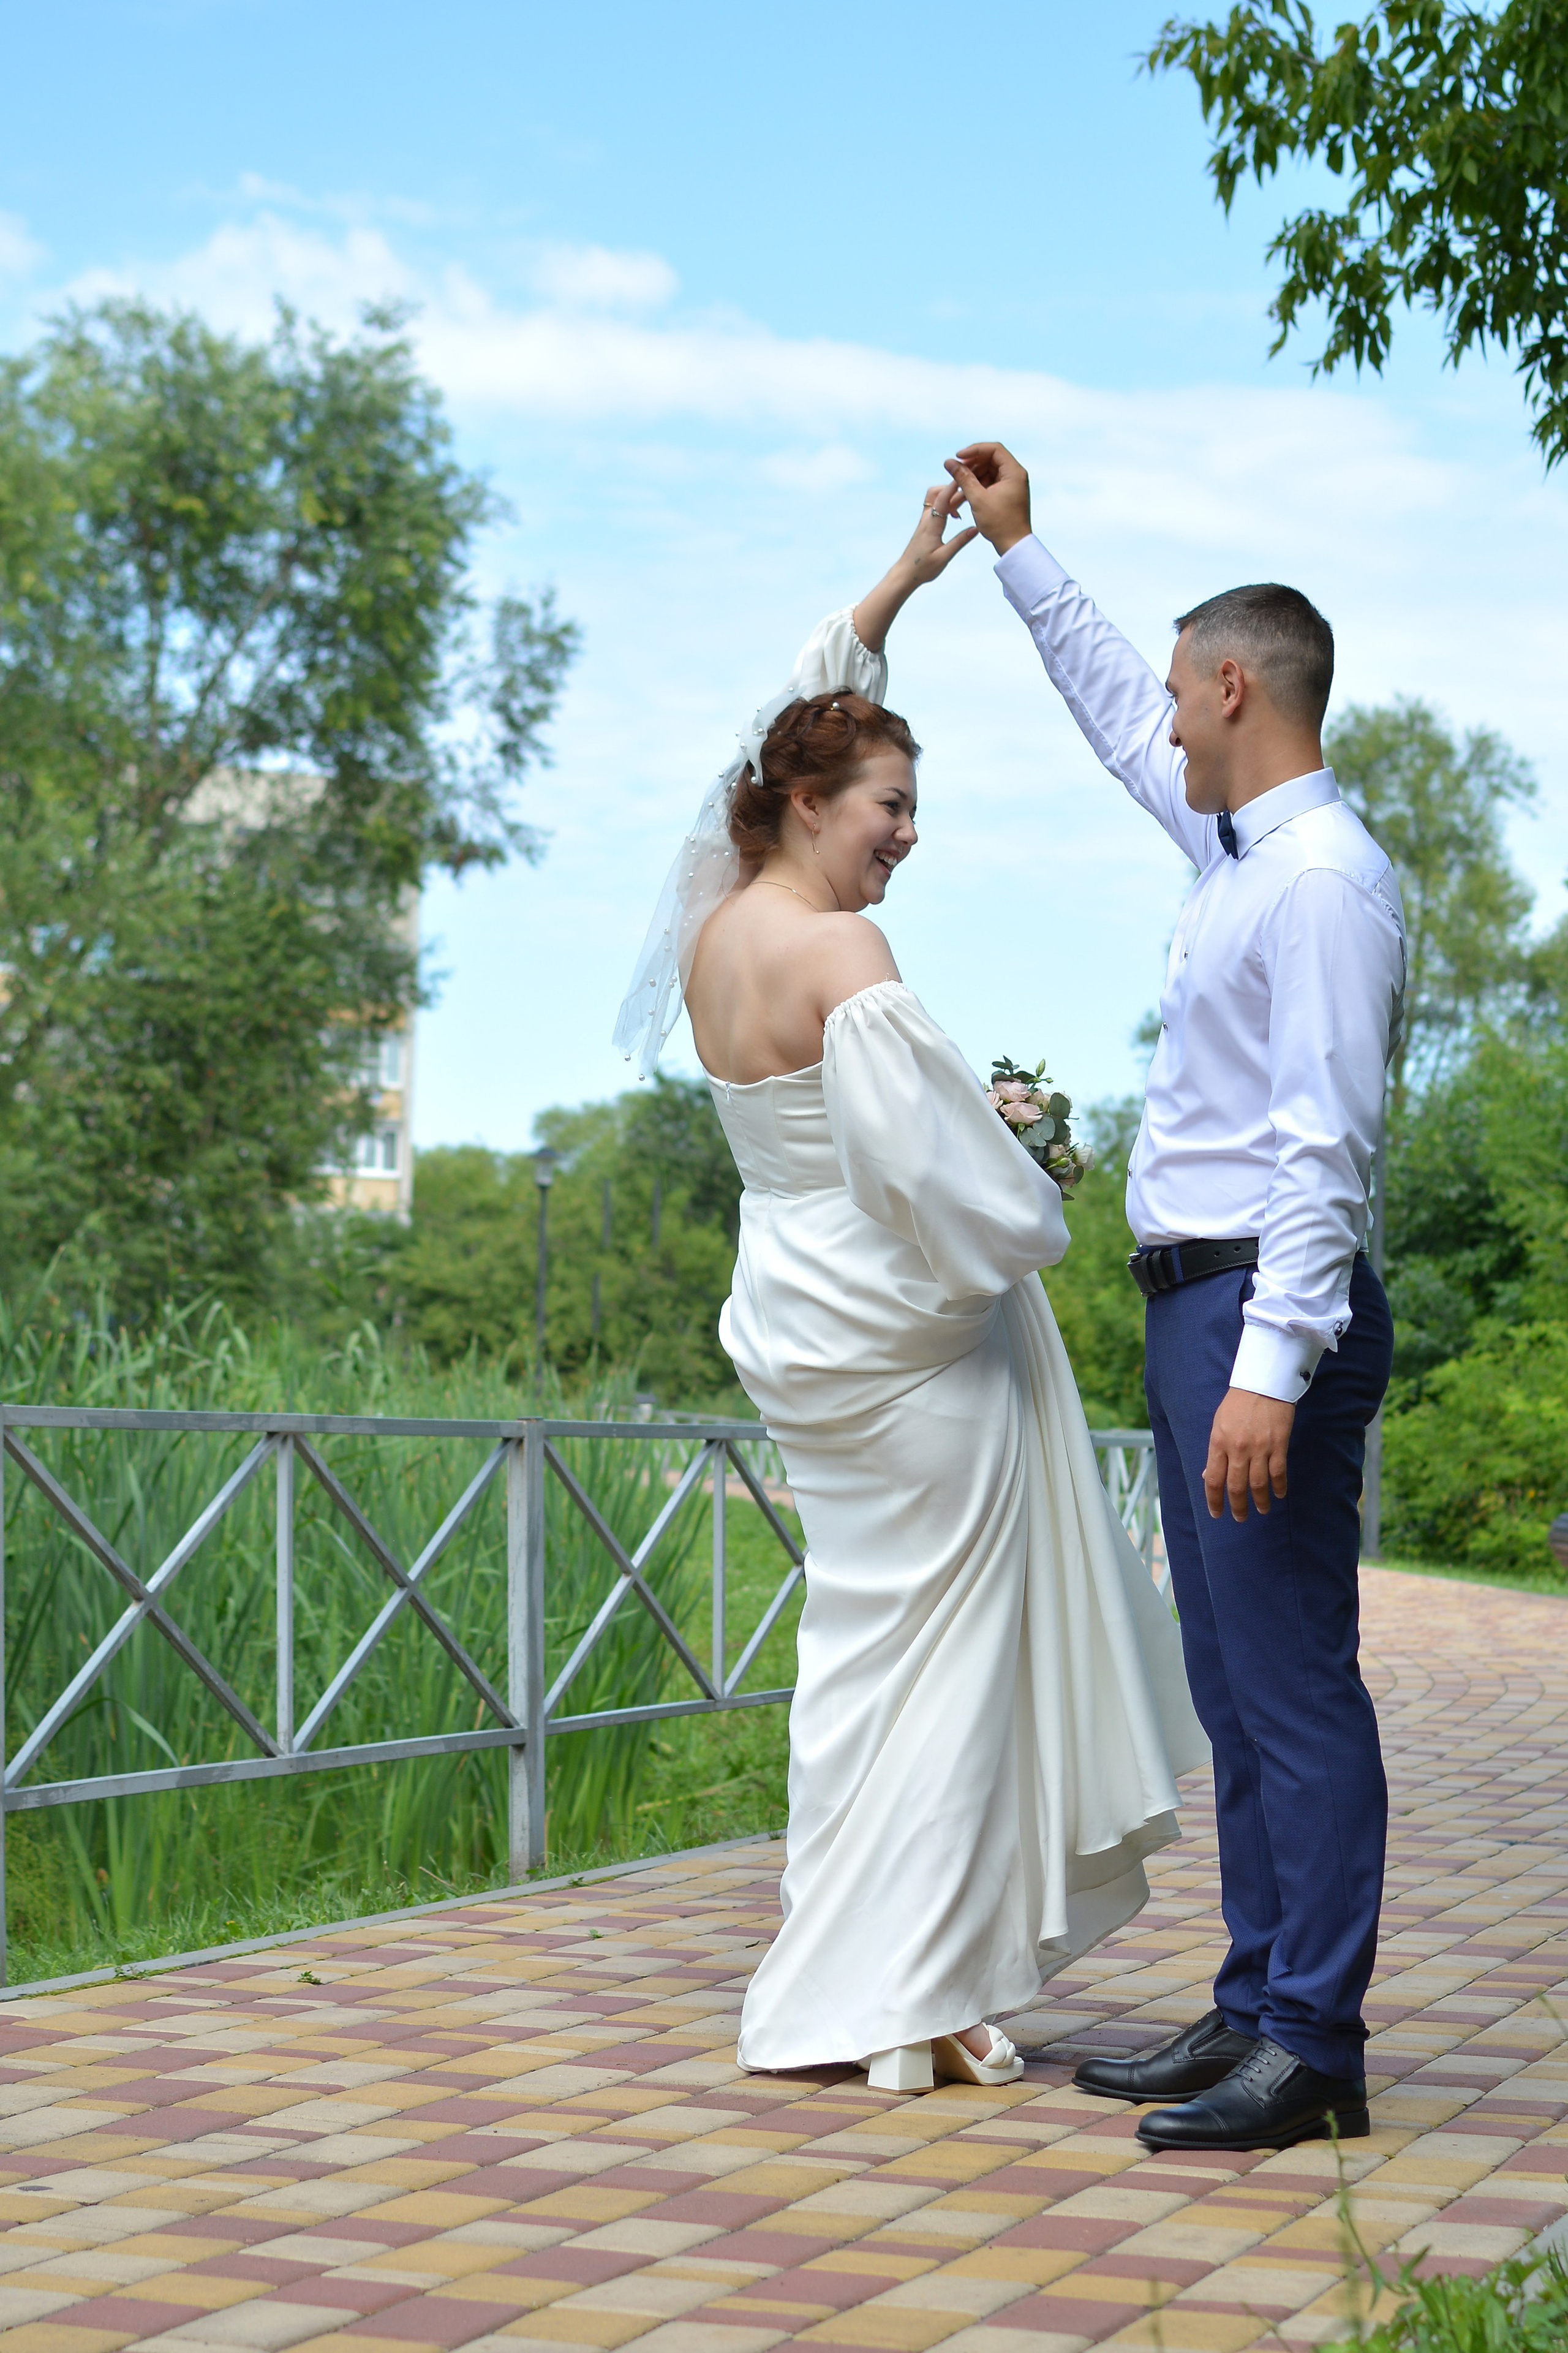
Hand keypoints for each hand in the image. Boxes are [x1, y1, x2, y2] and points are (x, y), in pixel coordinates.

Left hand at [852, 484, 977, 650]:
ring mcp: (925, 520)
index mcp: (932, 524)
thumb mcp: (944, 557)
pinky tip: (956, 515)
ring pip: (935, 497)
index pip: (943, 499)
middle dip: (953, 488)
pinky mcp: (925, 525)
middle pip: (938, 492)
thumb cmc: (923, 568)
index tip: (966, 476)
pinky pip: (936, 507)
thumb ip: (960, 541)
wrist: (905, 574)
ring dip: (950, 495)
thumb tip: (976, 528)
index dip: (954, 486)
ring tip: (966, 501)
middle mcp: (927, 518)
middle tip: (970, 490)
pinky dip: (946, 504)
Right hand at [944, 442, 1031, 554]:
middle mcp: (1015, 475)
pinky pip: (990, 483)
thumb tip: (949, 462)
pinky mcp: (1006, 493)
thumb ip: (963, 477)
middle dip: (971, 464)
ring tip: (957, 485)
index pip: (994, 449)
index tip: (958, 457)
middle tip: (956, 472)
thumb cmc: (999, 524)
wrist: (1013, 545)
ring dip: (972, 476)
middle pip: (990, 459)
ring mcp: (1011, 484)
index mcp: (1014, 472)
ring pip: (988, 471)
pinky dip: (977, 486)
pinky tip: (964, 493)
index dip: (974, 450)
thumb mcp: (977, 498)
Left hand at [1203, 1388, 1294, 1522]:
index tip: (1217, 1513)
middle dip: (1238, 1507)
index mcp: (1218, 1443)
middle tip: (1240, 1518)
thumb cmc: (1237, 1403)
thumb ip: (1214, 1451)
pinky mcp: (1279, 1445)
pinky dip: (1278, 1487)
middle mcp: (1237, 1449)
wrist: (1263, 1384)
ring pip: (1258, 1484)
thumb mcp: (1217, 1424)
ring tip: (1261, 1510)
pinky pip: (1278, 1473)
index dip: (1214, 1500)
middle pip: (1236, 1487)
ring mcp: (1259, 1448)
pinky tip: (1278, 1495)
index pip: (1213, 1479)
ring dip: (1260, 1501)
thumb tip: (1207, 1475)